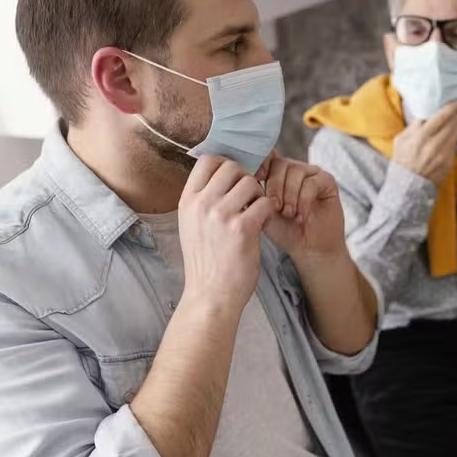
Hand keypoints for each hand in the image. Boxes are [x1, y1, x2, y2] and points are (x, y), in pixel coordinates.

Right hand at [178, 155, 276, 314]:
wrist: (211, 296)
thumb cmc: (207, 262)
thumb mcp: (193, 225)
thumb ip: (204, 200)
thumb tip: (224, 172)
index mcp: (187, 201)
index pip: (207, 160)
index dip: (227, 164)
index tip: (235, 180)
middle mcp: (201, 204)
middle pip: (231, 167)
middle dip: (245, 178)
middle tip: (249, 198)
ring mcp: (221, 215)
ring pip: (251, 183)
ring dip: (258, 195)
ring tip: (255, 214)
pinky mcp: (242, 228)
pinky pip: (265, 203)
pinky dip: (268, 212)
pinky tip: (261, 226)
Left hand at [256, 152, 348, 267]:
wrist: (308, 248)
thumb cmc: (283, 231)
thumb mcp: (261, 211)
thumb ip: (252, 194)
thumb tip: (240, 182)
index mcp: (276, 173)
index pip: (267, 156)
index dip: (260, 164)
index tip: (257, 179)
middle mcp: (294, 169)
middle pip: (280, 163)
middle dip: (275, 186)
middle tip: (275, 207)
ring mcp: (312, 173)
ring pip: (296, 172)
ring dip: (289, 195)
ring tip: (288, 214)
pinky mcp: (327, 181)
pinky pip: (312, 183)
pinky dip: (303, 201)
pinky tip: (300, 216)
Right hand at [393, 103, 456, 184]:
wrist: (408, 184)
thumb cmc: (402, 160)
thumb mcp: (401, 140)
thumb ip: (413, 127)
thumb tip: (425, 116)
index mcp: (421, 137)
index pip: (441, 118)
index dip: (451, 109)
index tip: (456, 103)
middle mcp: (434, 145)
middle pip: (453, 124)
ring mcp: (443, 155)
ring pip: (456, 134)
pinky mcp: (449, 163)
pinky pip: (454, 146)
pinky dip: (453, 139)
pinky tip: (451, 136)